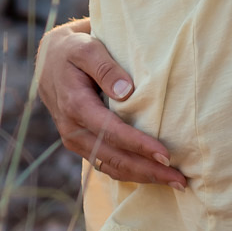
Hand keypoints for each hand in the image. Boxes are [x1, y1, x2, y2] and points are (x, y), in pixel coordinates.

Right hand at [35, 23, 185, 186]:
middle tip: (181, 179)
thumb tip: (127, 92)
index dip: (139, 145)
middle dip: (148, 171)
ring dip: (143, 177)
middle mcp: (73, 129)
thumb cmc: (73, 50)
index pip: (111, 131)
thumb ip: (105, 68)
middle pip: (114, 158)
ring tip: (175, 182)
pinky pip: (107, 164)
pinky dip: (131, 173)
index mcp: (75, 105)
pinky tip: (155, 175)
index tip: (165, 154)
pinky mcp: (82, 145)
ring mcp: (76, 141)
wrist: (50, 61)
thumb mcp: (87, 48)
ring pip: (111, 167)